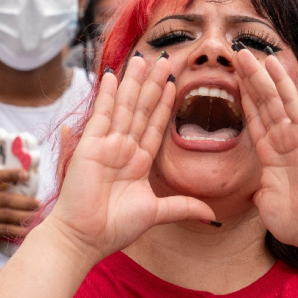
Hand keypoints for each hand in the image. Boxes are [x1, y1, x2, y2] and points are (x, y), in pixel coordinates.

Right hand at [0, 169, 40, 256]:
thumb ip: (8, 191)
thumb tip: (33, 183)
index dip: (11, 174)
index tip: (27, 175)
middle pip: (6, 198)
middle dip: (26, 202)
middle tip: (40, 204)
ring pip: (8, 214)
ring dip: (26, 216)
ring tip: (39, 217)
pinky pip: (6, 228)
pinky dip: (20, 229)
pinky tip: (29, 230)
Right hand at [45, 57, 214, 261]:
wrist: (85, 239)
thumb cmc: (115, 227)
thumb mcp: (156, 212)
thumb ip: (183, 207)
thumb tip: (211, 214)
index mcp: (138, 162)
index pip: (155, 125)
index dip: (165, 104)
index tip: (175, 83)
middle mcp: (123, 149)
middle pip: (142, 109)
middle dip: (153, 85)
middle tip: (164, 60)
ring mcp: (106, 145)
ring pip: (125, 107)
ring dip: (134, 83)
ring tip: (143, 59)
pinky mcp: (90, 146)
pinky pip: (101, 115)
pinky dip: (107, 95)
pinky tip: (113, 76)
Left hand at [232, 49, 297, 250]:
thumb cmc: (294, 219)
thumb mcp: (265, 199)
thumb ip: (258, 186)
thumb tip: (254, 189)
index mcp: (271, 154)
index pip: (254, 119)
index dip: (243, 98)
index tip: (231, 79)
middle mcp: (282, 139)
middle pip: (261, 102)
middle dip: (247, 79)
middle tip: (233, 56)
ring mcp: (294, 133)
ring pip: (272, 97)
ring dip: (257, 74)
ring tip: (242, 52)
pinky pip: (291, 101)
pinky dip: (281, 81)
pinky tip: (271, 62)